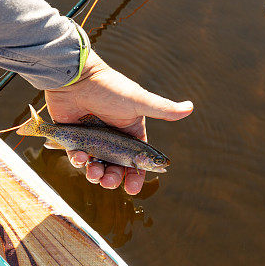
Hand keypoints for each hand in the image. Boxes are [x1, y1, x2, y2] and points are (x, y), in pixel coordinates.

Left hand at [45, 52, 192, 194]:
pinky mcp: (73, 138)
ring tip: (95, 172)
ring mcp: (92, 139)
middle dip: (114, 178)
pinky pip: (77, 157)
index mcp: (130, 132)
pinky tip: (80, 157)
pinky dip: (78, 161)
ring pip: (96, 166)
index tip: (132, 188)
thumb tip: (190, 107)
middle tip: (110, 181)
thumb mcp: (138, 101)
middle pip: (115, 168)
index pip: (136, 161)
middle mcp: (112, 138)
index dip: (136, 176)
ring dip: (96, 174)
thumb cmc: (109, 88)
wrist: (76, 77)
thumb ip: (162, 109)